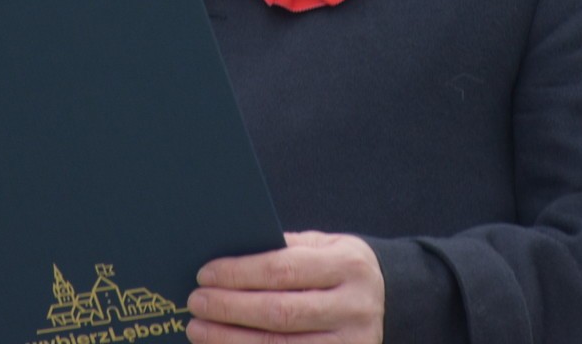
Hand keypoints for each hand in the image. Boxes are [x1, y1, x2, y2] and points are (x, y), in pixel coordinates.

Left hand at [186, 231, 383, 342]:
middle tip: (197, 302)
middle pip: (281, 312)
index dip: (240, 273)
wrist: (384, 300)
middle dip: (231, 308)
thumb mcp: (323, 247)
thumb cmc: (338, 269)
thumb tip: (227, 255)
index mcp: (350, 265)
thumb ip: (284, 249)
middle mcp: (355, 308)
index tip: (206, 274)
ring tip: (199, 330)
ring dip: (232, 340)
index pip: (285, 270)